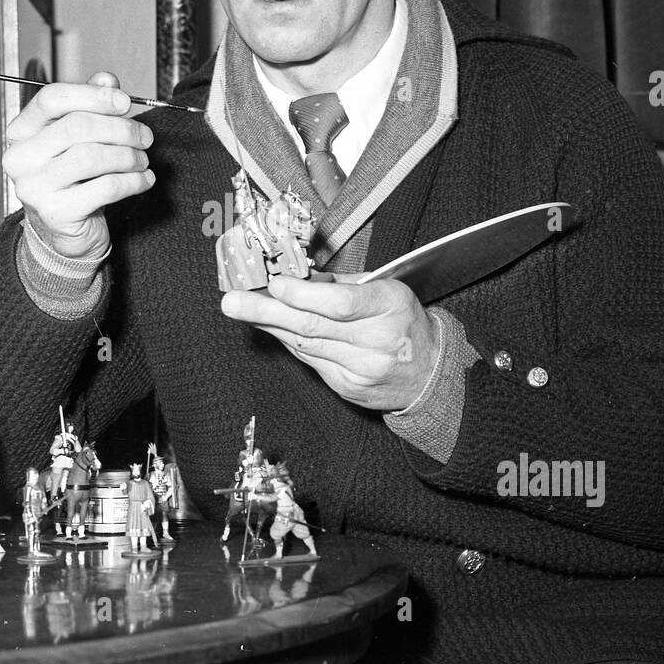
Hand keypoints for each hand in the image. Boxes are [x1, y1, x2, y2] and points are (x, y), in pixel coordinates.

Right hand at [2, 71, 154, 261]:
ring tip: (142, 160)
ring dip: (128, 156)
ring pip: (91, 156)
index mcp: (22, 132)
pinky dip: (133, 181)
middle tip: (144, 136)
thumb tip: (107, 79)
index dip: (92, 95)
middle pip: (76, 126)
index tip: (123, 101)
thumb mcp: (77, 139)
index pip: (52, 99)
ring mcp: (34, 188)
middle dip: (119, 128)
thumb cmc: (71, 180)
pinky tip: (143, 180)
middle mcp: (21, 158)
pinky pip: (105, 188)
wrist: (63, 232)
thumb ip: (90, 106)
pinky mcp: (56, 213)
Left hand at [220, 274, 440, 411]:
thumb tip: (294, 275)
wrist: (429, 374)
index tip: (274, 285)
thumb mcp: (385, 290)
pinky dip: (289, 342)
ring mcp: (361, 369)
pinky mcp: (347, 387)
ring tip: (241, 309)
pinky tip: (271, 328)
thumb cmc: (403, 323)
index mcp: (390, 306)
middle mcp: (377, 341)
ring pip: (305, 344)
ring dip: (270, 325)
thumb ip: (341, 284)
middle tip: (234, 302)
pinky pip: (310, 360)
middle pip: (313, 326)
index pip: (340, 305)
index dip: (302, 296)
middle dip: (267, 313)